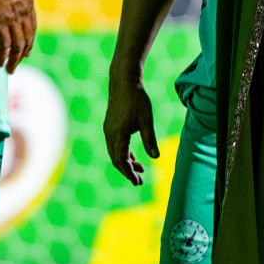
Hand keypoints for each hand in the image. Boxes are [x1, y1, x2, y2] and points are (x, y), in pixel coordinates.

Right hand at [0, 0, 36, 73]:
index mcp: (28, 3)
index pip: (32, 27)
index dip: (29, 41)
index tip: (26, 51)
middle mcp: (23, 13)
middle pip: (26, 39)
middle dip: (22, 54)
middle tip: (17, 64)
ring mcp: (12, 18)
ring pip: (17, 45)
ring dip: (13, 60)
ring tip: (9, 69)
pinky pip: (3, 44)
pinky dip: (3, 55)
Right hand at [104, 66, 157, 185]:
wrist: (124, 81)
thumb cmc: (137, 98)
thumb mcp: (147, 120)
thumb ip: (150, 139)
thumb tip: (155, 157)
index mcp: (118, 134)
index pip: (121, 160)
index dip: (129, 173)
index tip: (138, 182)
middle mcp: (110, 133)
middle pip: (116, 159)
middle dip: (127, 171)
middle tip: (140, 180)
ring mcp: (108, 129)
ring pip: (114, 153)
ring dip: (125, 162)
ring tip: (140, 168)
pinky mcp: (109, 125)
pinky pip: (113, 145)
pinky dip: (122, 153)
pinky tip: (132, 155)